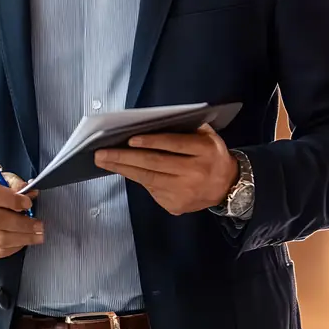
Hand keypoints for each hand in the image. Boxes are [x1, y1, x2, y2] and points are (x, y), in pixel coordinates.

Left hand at [94, 125, 238, 215]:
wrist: (227, 186)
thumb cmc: (210, 154)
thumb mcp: (207, 136)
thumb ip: (186, 128)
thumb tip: (148, 123)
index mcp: (205, 151)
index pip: (175, 145)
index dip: (152, 142)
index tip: (130, 139)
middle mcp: (196, 173)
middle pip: (156, 163)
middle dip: (125, 157)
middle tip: (101, 152)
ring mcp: (185, 192)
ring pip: (149, 179)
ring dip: (122, 169)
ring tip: (103, 160)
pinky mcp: (176, 205)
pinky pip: (151, 189)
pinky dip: (134, 178)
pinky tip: (120, 169)